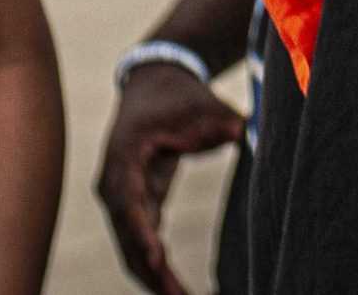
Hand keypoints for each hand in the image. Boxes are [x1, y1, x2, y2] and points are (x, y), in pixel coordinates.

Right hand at [95, 62, 244, 294]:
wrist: (155, 83)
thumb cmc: (180, 95)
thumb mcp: (204, 104)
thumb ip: (223, 121)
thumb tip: (243, 132)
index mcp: (125, 152)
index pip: (128, 198)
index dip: (140, 230)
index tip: (157, 257)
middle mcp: (115, 180)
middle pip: (127, 233)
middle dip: (150, 270)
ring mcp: (121, 197)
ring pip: (131, 247)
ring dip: (154, 278)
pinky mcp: (135, 206)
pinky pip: (142, 244)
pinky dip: (156, 268)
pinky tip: (176, 291)